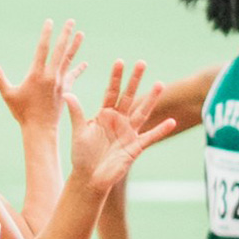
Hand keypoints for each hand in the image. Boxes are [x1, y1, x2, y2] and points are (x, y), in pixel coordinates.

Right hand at [0, 19, 88, 129]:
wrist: (40, 129)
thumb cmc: (22, 113)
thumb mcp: (8, 95)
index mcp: (37, 75)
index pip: (43, 49)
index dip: (46, 34)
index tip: (50, 21)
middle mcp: (51, 76)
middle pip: (60, 51)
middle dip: (65, 34)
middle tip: (71, 21)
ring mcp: (60, 83)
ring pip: (69, 60)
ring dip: (75, 46)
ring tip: (81, 34)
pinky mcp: (66, 90)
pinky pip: (73, 76)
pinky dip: (79, 69)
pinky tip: (85, 63)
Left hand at [67, 60, 176, 190]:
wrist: (89, 177)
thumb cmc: (82, 155)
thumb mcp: (79, 131)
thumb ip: (76, 112)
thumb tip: (67, 94)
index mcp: (104, 115)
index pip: (111, 92)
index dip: (116, 78)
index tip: (120, 61)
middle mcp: (118, 120)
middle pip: (129, 96)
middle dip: (135, 80)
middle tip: (142, 63)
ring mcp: (128, 133)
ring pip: (142, 112)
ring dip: (151, 99)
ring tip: (160, 84)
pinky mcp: (135, 147)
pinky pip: (150, 137)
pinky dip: (161, 130)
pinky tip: (172, 122)